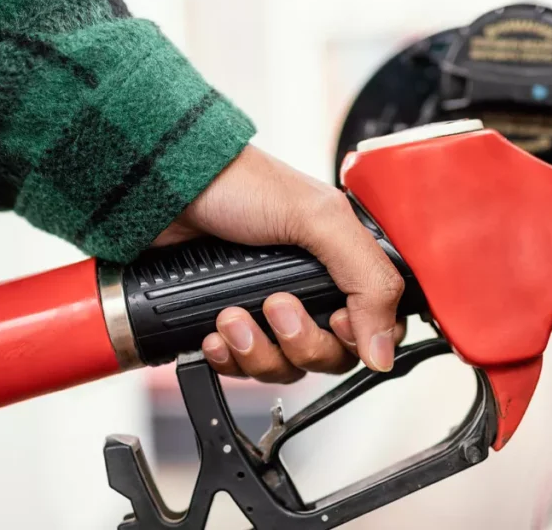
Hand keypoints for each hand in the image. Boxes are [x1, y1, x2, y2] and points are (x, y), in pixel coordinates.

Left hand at [152, 145, 406, 382]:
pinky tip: (213, 335)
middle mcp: (313, 290)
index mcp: (344, 262)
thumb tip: (384, 351)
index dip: (358, 338)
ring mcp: (270, 311)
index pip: (376, 327)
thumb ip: (367, 280)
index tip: (334, 321)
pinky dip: (228, 358)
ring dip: (258, 351)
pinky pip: (243, 368)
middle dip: (299, 342)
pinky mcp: (233, 325)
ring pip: (286, 368)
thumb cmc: (241, 184)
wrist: (166, 187)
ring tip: (230, 316)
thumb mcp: (320, 219)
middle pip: (330, 357)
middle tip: (274, 306)